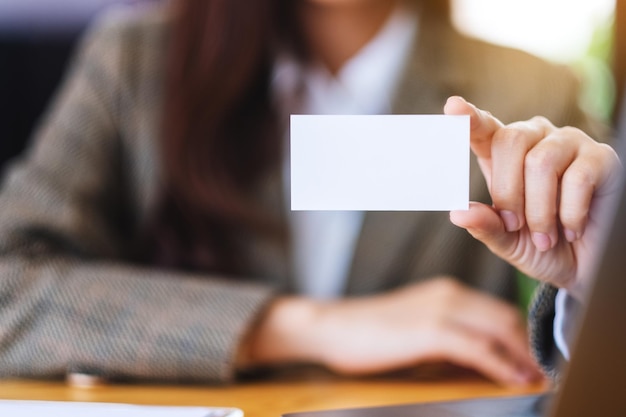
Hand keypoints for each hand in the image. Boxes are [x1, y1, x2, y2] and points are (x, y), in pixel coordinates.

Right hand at [243, 278, 542, 385]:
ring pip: (499, 329)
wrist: (333, 326)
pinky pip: (479, 347)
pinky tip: (513, 378)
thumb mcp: (415, 329)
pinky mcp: (430, 330)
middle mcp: (449, 294)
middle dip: (529, 346)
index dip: (522, 336)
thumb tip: (481, 360)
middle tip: (543, 370)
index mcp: (446, 291)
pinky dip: (501, 363)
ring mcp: (440, 309)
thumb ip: (448, 336)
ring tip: (536, 377)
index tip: (535, 358)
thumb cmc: (370, 332)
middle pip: (506, 318)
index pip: (498, 311)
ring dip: (522, 355)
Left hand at [445, 96, 621, 298]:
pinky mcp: (601, 157)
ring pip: (541, 161)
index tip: (453, 107)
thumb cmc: (540, 246)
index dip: (469, 118)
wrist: (582, 267)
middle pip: (511, 141)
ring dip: (539, 210)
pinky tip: (572, 229)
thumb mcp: (507, 241)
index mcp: (504, 155)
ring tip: (545, 235)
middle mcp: (535, 140)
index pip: (484, 129)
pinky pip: (577, 178)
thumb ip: (485, 225)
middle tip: (516, 226)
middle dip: (508, 192)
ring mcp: (569, 144)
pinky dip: (570, 213)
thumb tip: (458, 213)